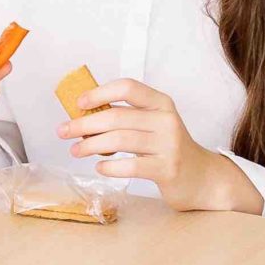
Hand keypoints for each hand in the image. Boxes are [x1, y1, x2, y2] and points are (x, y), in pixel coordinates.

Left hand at [54, 78, 259, 211]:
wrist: (201, 177)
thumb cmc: (167, 148)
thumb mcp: (152, 125)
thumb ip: (126, 118)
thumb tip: (82, 117)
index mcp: (161, 103)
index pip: (128, 87)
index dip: (100, 92)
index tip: (78, 103)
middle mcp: (166, 120)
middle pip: (117, 116)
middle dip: (84, 124)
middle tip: (63, 132)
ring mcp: (169, 144)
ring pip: (119, 139)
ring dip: (90, 145)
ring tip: (75, 150)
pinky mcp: (167, 168)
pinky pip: (130, 166)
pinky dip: (109, 167)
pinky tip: (99, 167)